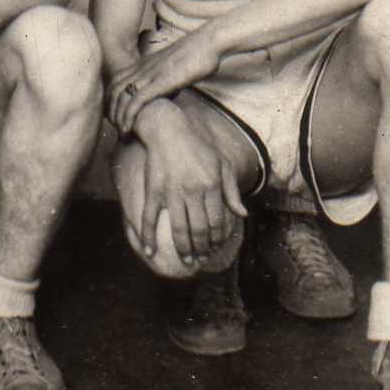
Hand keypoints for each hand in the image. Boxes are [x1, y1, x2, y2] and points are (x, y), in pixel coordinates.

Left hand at [108, 32, 220, 134]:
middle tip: (115, 127)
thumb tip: (169, 91)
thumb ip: (166, 78)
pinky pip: (136, 100)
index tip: (114, 114)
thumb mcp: (174, 67)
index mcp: (144, 64)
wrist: (208, 43)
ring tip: (121, 132)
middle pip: (114, 90)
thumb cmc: (197, 55)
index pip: (116, 81)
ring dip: (117, 117)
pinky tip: (127, 128)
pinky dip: (128, 116)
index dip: (111, 99)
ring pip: (121, 97)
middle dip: (111, 110)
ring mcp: (149, 75)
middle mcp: (142, 68)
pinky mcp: (159, 82)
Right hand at [130, 103, 247, 267]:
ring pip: (178, 228)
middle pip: (200, 229)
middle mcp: (193, 191)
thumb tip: (242, 214)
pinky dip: (148, 236)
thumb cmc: (197, 145)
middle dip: (202, 249)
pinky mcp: (154, 189)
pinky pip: (150, 217)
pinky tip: (149, 251)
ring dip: (183, 248)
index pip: (217, 222)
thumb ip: (231, 190)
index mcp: (212, 185)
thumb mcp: (221, 164)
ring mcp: (172, 191)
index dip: (218, 240)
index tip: (216, 249)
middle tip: (202, 259)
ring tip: (187, 260)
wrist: (168, 128)